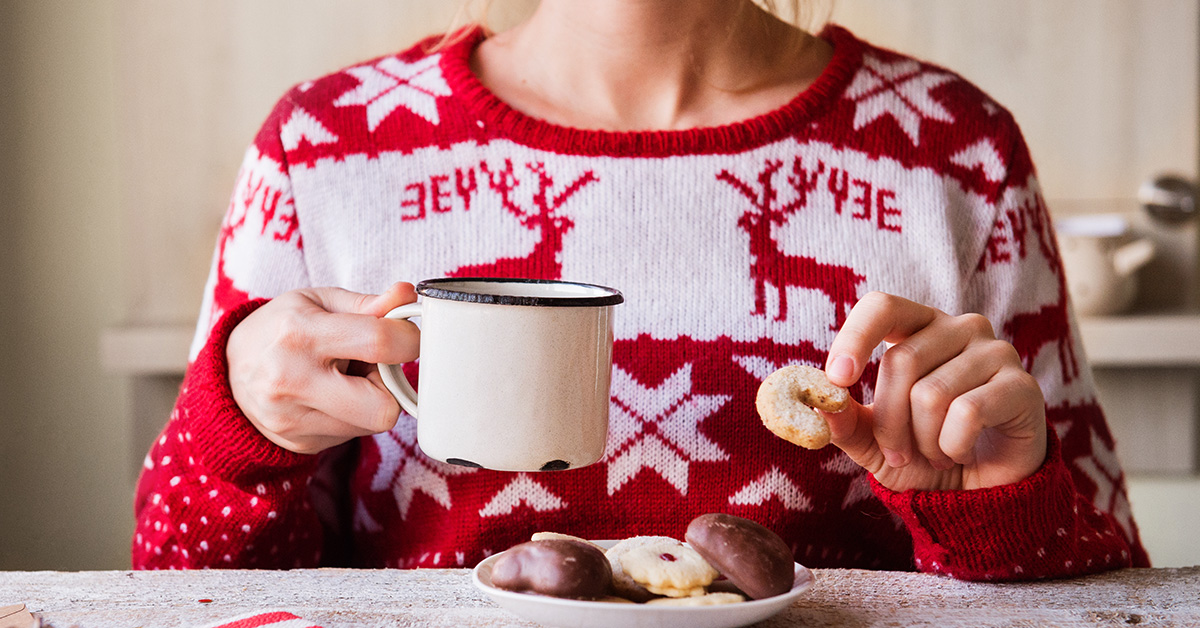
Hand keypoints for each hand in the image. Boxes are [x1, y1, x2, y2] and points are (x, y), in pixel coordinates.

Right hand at [227, 282, 419, 454]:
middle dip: (391, 386)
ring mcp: (293, 419)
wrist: (228, 373)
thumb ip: (367, 303)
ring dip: (373, 400)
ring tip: (345, 379)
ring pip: (373, 424)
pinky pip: (354, 435)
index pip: (379, 342)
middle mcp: (293, 380)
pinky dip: (354, 415)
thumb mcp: (318, 302)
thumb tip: (407, 296)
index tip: (406, 336)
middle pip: (384, 408)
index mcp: (300, 333)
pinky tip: (332, 397)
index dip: (409, 339)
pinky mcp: (299, 443)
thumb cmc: (282, 329)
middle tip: (375, 367)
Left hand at [822, 292, 1046, 490]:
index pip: (882, 306)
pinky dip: (953, 446)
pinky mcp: (1022, 386)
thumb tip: (817, 404)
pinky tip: (963, 453)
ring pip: (932, 393)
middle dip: (889, 422)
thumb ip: (846, 422)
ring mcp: (996, 352)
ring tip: (938, 453)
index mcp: (918, 328)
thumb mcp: (874, 443)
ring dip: (925, 441)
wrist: (982, 494)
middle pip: (901, 361)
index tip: (836, 378)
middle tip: (900, 453)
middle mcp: (959, 328)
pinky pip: (968, 413)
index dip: (855, 337)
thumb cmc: (925, 456)